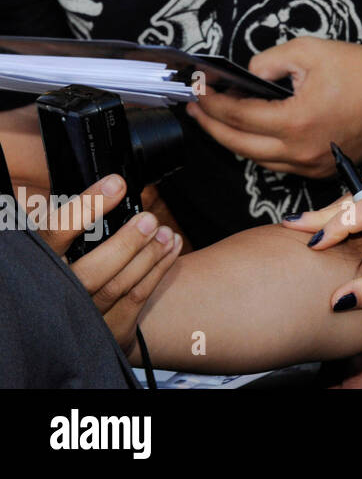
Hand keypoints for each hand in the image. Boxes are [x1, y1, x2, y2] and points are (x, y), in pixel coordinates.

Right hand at [41, 175, 182, 351]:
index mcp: (37, 261)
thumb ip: (70, 216)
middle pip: (91, 272)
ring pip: (117, 287)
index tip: (117, 184)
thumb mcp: (54, 239)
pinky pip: (135, 301)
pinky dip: (158, 271)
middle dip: (126, 244)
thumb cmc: (61, 262)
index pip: (57, 233)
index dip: (88, 207)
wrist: (56, 314)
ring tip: (166, 232)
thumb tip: (106, 183)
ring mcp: (79, 316)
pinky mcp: (105, 329)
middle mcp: (54, 294)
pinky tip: (172, 249)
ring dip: (149, 256)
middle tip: (149, 219)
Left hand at [185, 36, 361, 177]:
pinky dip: (261, 149)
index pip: (236, 116)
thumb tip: (248, 77)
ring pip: (257, 159)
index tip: (196, 89)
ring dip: (234, 140)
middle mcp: (301, 151)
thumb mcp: (309, 50)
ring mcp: (312, 164)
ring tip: (219, 120)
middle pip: (238, 145)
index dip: (210, 102)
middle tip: (196, 109)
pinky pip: (281, 164)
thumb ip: (268, 61)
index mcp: (295, 121)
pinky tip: (254, 133)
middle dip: (211, 126)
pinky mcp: (322, 169)